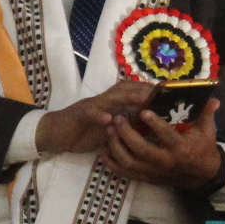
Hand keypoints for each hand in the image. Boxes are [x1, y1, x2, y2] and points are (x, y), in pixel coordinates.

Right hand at [35, 81, 154, 155]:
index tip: (169, 93)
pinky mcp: (79, 114)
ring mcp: (91, 105)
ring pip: (111, 97)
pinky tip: (108, 119)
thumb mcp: (109, 130)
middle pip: (126, 89)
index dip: (150, 91)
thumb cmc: (84, 131)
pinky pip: (89, 113)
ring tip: (143, 99)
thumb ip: (126, 126)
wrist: (55, 133)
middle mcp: (104, 100)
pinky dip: (99, 115)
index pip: (133, 93)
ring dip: (127, 97)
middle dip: (144, 90)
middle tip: (162, 93)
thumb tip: (149, 127)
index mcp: (112, 103)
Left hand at [104, 98, 224, 191]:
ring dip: (116, 145)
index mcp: (181, 148)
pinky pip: (124, 173)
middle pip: (142, 149)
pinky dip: (110, 162)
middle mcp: (165, 162)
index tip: (143, 110)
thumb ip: (206, 114)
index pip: (166, 136)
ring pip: (129, 162)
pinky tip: (103, 149)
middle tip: (118, 117)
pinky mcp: (145, 178)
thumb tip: (213, 98)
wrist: (201, 176)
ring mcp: (153, 172)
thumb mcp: (207, 132)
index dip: (154, 124)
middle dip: (127, 133)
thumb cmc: (203, 149)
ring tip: (109, 129)